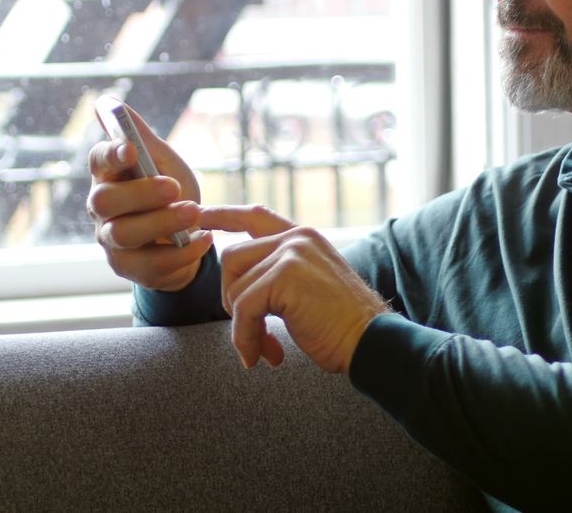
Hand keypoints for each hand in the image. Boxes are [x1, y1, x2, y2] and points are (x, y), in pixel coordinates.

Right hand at [87, 103, 213, 290]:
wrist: (187, 239)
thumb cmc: (171, 196)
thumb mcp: (164, 163)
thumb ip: (143, 138)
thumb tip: (111, 103)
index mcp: (109, 176)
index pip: (98, 161)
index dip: (111, 154)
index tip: (130, 149)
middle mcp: (102, 209)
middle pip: (105, 200)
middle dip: (141, 193)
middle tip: (175, 187)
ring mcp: (112, 241)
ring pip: (125, 233)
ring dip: (162, 222)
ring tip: (194, 212)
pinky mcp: (129, 268)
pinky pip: (151, 263)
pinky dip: (181, 252)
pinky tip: (204, 239)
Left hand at [203, 205, 389, 373]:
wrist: (371, 342)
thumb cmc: (342, 327)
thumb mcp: (309, 290)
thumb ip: (279, 280)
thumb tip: (240, 297)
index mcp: (304, 238)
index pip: (255, 216)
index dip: (224, 215)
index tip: (200, 217)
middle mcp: (297, 238)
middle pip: (232, 260)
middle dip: (234, 301)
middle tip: (255, 336)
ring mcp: (291, 253)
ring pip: (235, 287)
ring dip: (242, 326)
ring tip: (264, 350)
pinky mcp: (285, 276)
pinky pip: (243, 308)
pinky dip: (245, 337)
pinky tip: (262, 357)